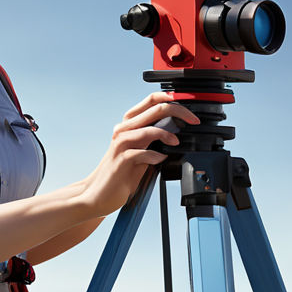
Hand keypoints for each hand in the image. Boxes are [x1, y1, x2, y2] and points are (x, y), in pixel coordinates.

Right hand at [79, 92, 199, 218]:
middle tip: (193, 121)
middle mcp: (124, 130)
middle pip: (154, 109)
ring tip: (175, 142)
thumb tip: (177, 130)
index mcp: (129, 124)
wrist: (99, 192)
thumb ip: (153, 138)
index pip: (151, 100)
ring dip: (166, 134)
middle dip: (178, 112)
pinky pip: (140, 153)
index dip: (171, 99)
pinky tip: (160, 159)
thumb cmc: (121, 172)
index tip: (188, 106)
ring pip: (147, 129)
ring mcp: (120, 144)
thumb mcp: (140, 150)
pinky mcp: (120, 161)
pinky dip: (154, 156)